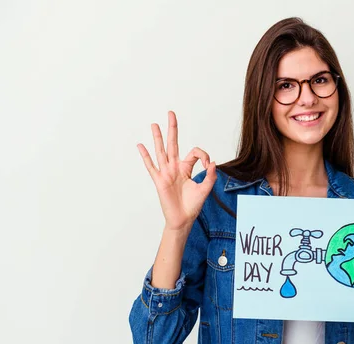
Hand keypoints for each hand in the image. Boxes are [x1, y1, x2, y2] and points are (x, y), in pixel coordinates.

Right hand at [137, 111, 216, 230]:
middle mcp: (175, 168)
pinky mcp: (159, 181)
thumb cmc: (192, 206)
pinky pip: (151, 166)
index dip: (203, 155)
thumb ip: (210, 176)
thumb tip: (213, 162)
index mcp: (186, 168)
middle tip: (171, 113)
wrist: (183, 219)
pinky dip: (146, 156)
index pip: (194, 152)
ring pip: (161, 151)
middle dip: (173, 129)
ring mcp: (166, 173)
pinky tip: (141, 146)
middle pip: (173, 144)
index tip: (208, 165)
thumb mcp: (205, 189)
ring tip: (154, 124)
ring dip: (158, 138)